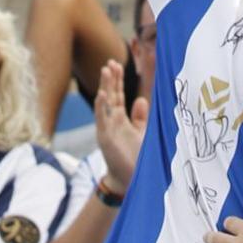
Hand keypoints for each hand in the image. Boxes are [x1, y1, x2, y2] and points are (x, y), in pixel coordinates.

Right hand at [93, 56, 145, 192]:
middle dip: (110, 79)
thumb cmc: (134, 158)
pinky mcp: (105, 138)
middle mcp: (112, 121)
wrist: (128, 180)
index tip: (116, 64)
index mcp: (121, 119)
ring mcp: (107, 129)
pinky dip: (101, 106)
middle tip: (110, 62)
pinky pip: (102, 119)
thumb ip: (140, 118)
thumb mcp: (141, 134)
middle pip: (111, 95)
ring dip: (105, 86)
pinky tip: (102, 94)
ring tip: (105, 70)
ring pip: (105, 103)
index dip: (117, 80)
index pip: (117, 95)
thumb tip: (140, 99)